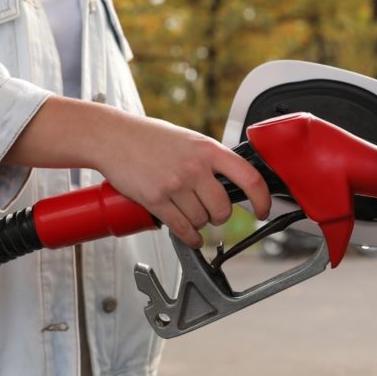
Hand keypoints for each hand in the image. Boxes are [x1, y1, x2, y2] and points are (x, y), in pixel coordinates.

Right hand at [94, 115, 270, 247]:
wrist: (113, 137)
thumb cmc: (149, 137)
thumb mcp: (189, 140)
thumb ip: (210, 159)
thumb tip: (232, 181)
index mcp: (208, 149)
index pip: (249, 177)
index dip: (262, 199)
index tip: (263, 210)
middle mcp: (195, 167)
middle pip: (223, 208)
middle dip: (219, 216)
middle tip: (212, 213)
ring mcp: (175, 184)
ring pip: (201, 220)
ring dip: (199, 224)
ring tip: (190, 215)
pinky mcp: (156, 200)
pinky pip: (182, 228)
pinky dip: (190, 238)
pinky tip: (191, 236)